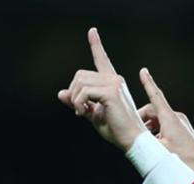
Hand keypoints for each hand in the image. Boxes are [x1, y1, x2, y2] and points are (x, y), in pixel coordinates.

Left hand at [58, 28, 145, 151]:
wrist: (132, 140)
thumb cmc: (117, 130)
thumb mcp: (93, 114)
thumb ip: (78, 103)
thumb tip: (61, 93)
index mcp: (113, 83)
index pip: (102, 60)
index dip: (96, 45)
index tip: (92, 31)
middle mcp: (115, 79)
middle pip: (80, 75)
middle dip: (74, 92)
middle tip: (79, 110)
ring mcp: (114, 84)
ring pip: (80, 82)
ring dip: (75, 100)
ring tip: (82, 113)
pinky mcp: (111, 92)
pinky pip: (83, 92)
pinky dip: (78, 104)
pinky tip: (83, 114)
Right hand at [136, 68, 193, 183]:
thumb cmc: (184, 162)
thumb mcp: (159, 151)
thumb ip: (144, 141)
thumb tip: (130, 137)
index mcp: (170, 119)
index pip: (156, 96)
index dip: (148, 83)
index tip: (143, 71)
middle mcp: (177, 119)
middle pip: (153, 111)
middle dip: (142, 120)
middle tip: (135, 133)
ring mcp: (182, 125)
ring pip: (159, 121)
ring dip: (150, 129)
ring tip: (148, 144)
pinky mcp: (184, 132)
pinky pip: (166, 128)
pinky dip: (158, 133)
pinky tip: (158, 148)